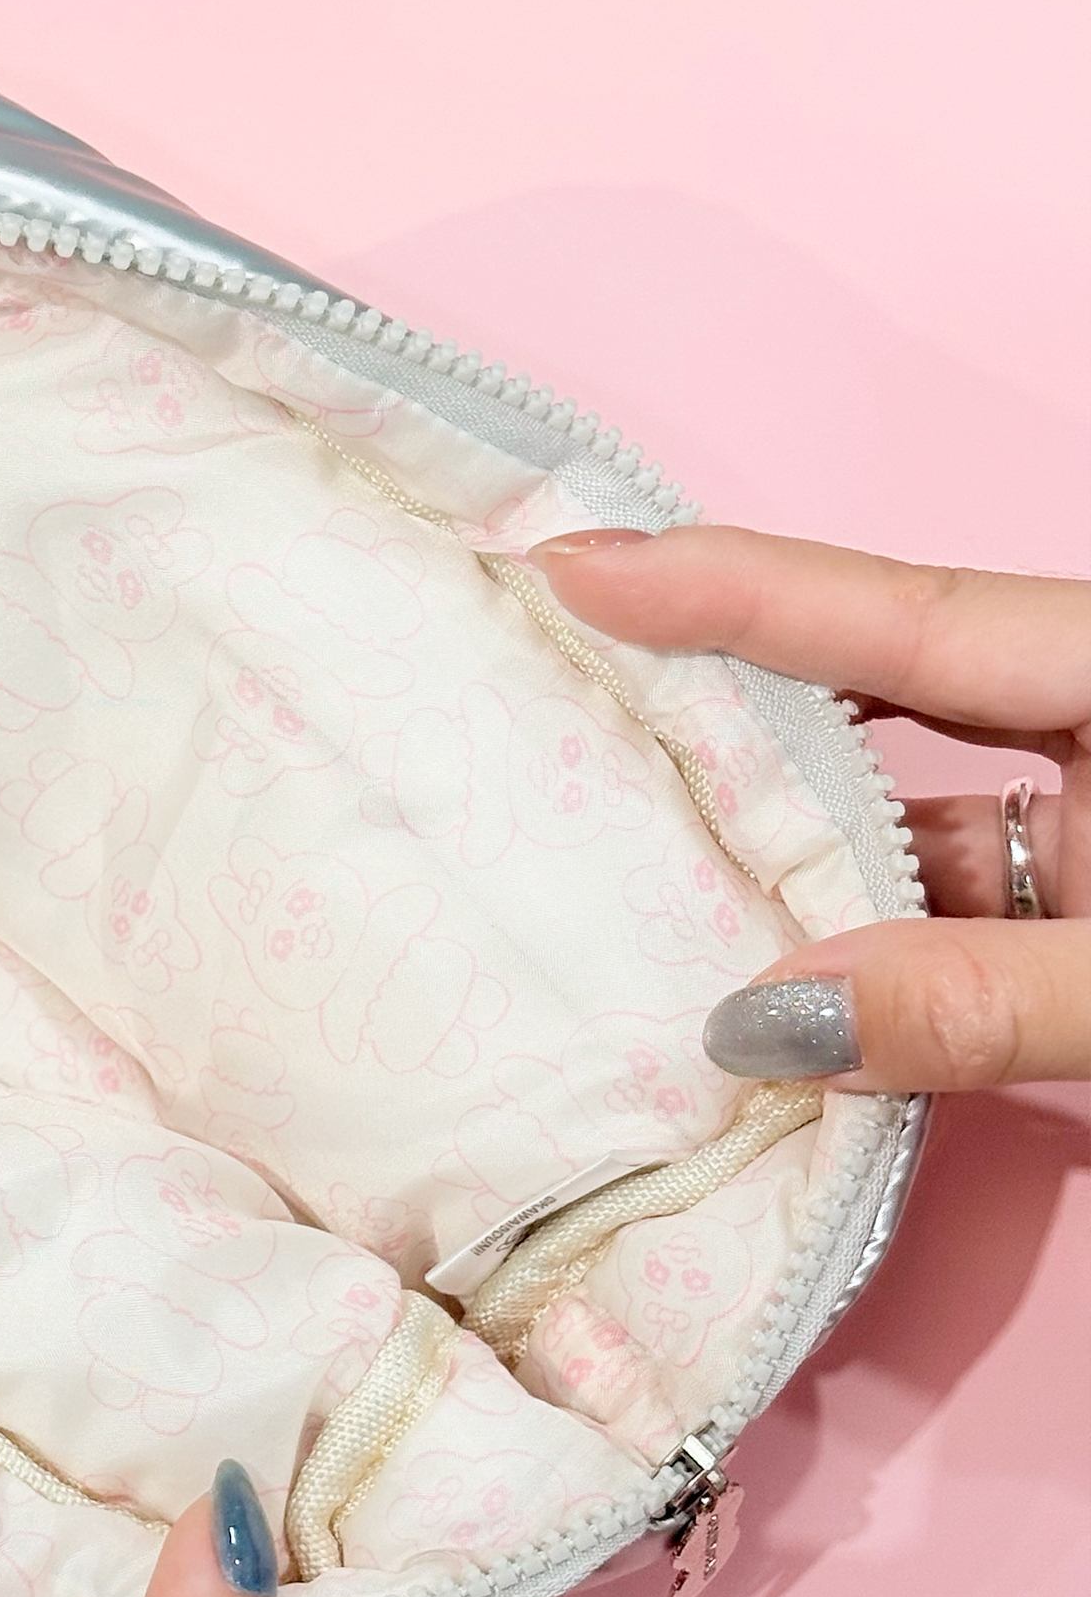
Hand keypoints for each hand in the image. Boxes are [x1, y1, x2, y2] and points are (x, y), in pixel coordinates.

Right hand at [533, 525, 1088, 1088]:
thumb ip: (976, 998)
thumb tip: (759, 1028)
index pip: (910, 617)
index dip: (735, 590)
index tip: (578, 568)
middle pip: (881, 680)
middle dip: (723, 683)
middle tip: (559, 670)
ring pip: (905, 813)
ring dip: (780, 851)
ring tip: (624, 857)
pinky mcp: (1086, 909)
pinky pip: (944, 902)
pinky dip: (853, 940)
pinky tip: (754, 975)